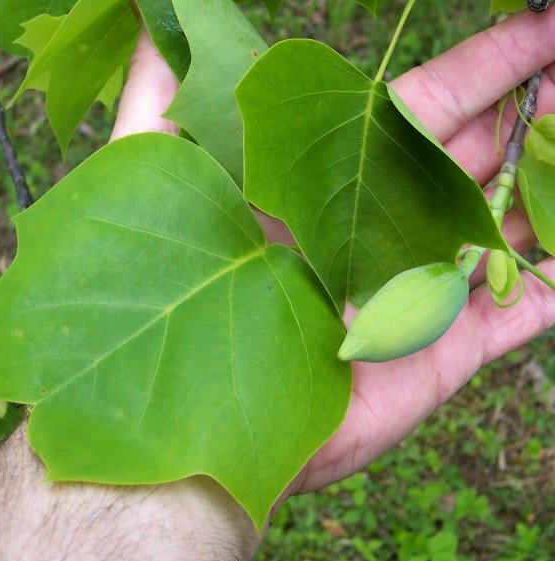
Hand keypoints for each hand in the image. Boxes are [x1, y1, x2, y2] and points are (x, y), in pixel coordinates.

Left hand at [113, 9, 554, 499]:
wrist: (192, 416)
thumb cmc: (163, 291)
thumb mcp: (153, 173)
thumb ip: (159, 95)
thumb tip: (150, 19)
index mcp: (333, 181)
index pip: (424, 109)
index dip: (485, 65)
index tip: (540, 25)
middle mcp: (381, 227)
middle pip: (476, 159)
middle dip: (533, 114)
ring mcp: (420, 290)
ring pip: (508, 226)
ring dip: (553, 184)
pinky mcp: (445, 353)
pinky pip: (522, 311)